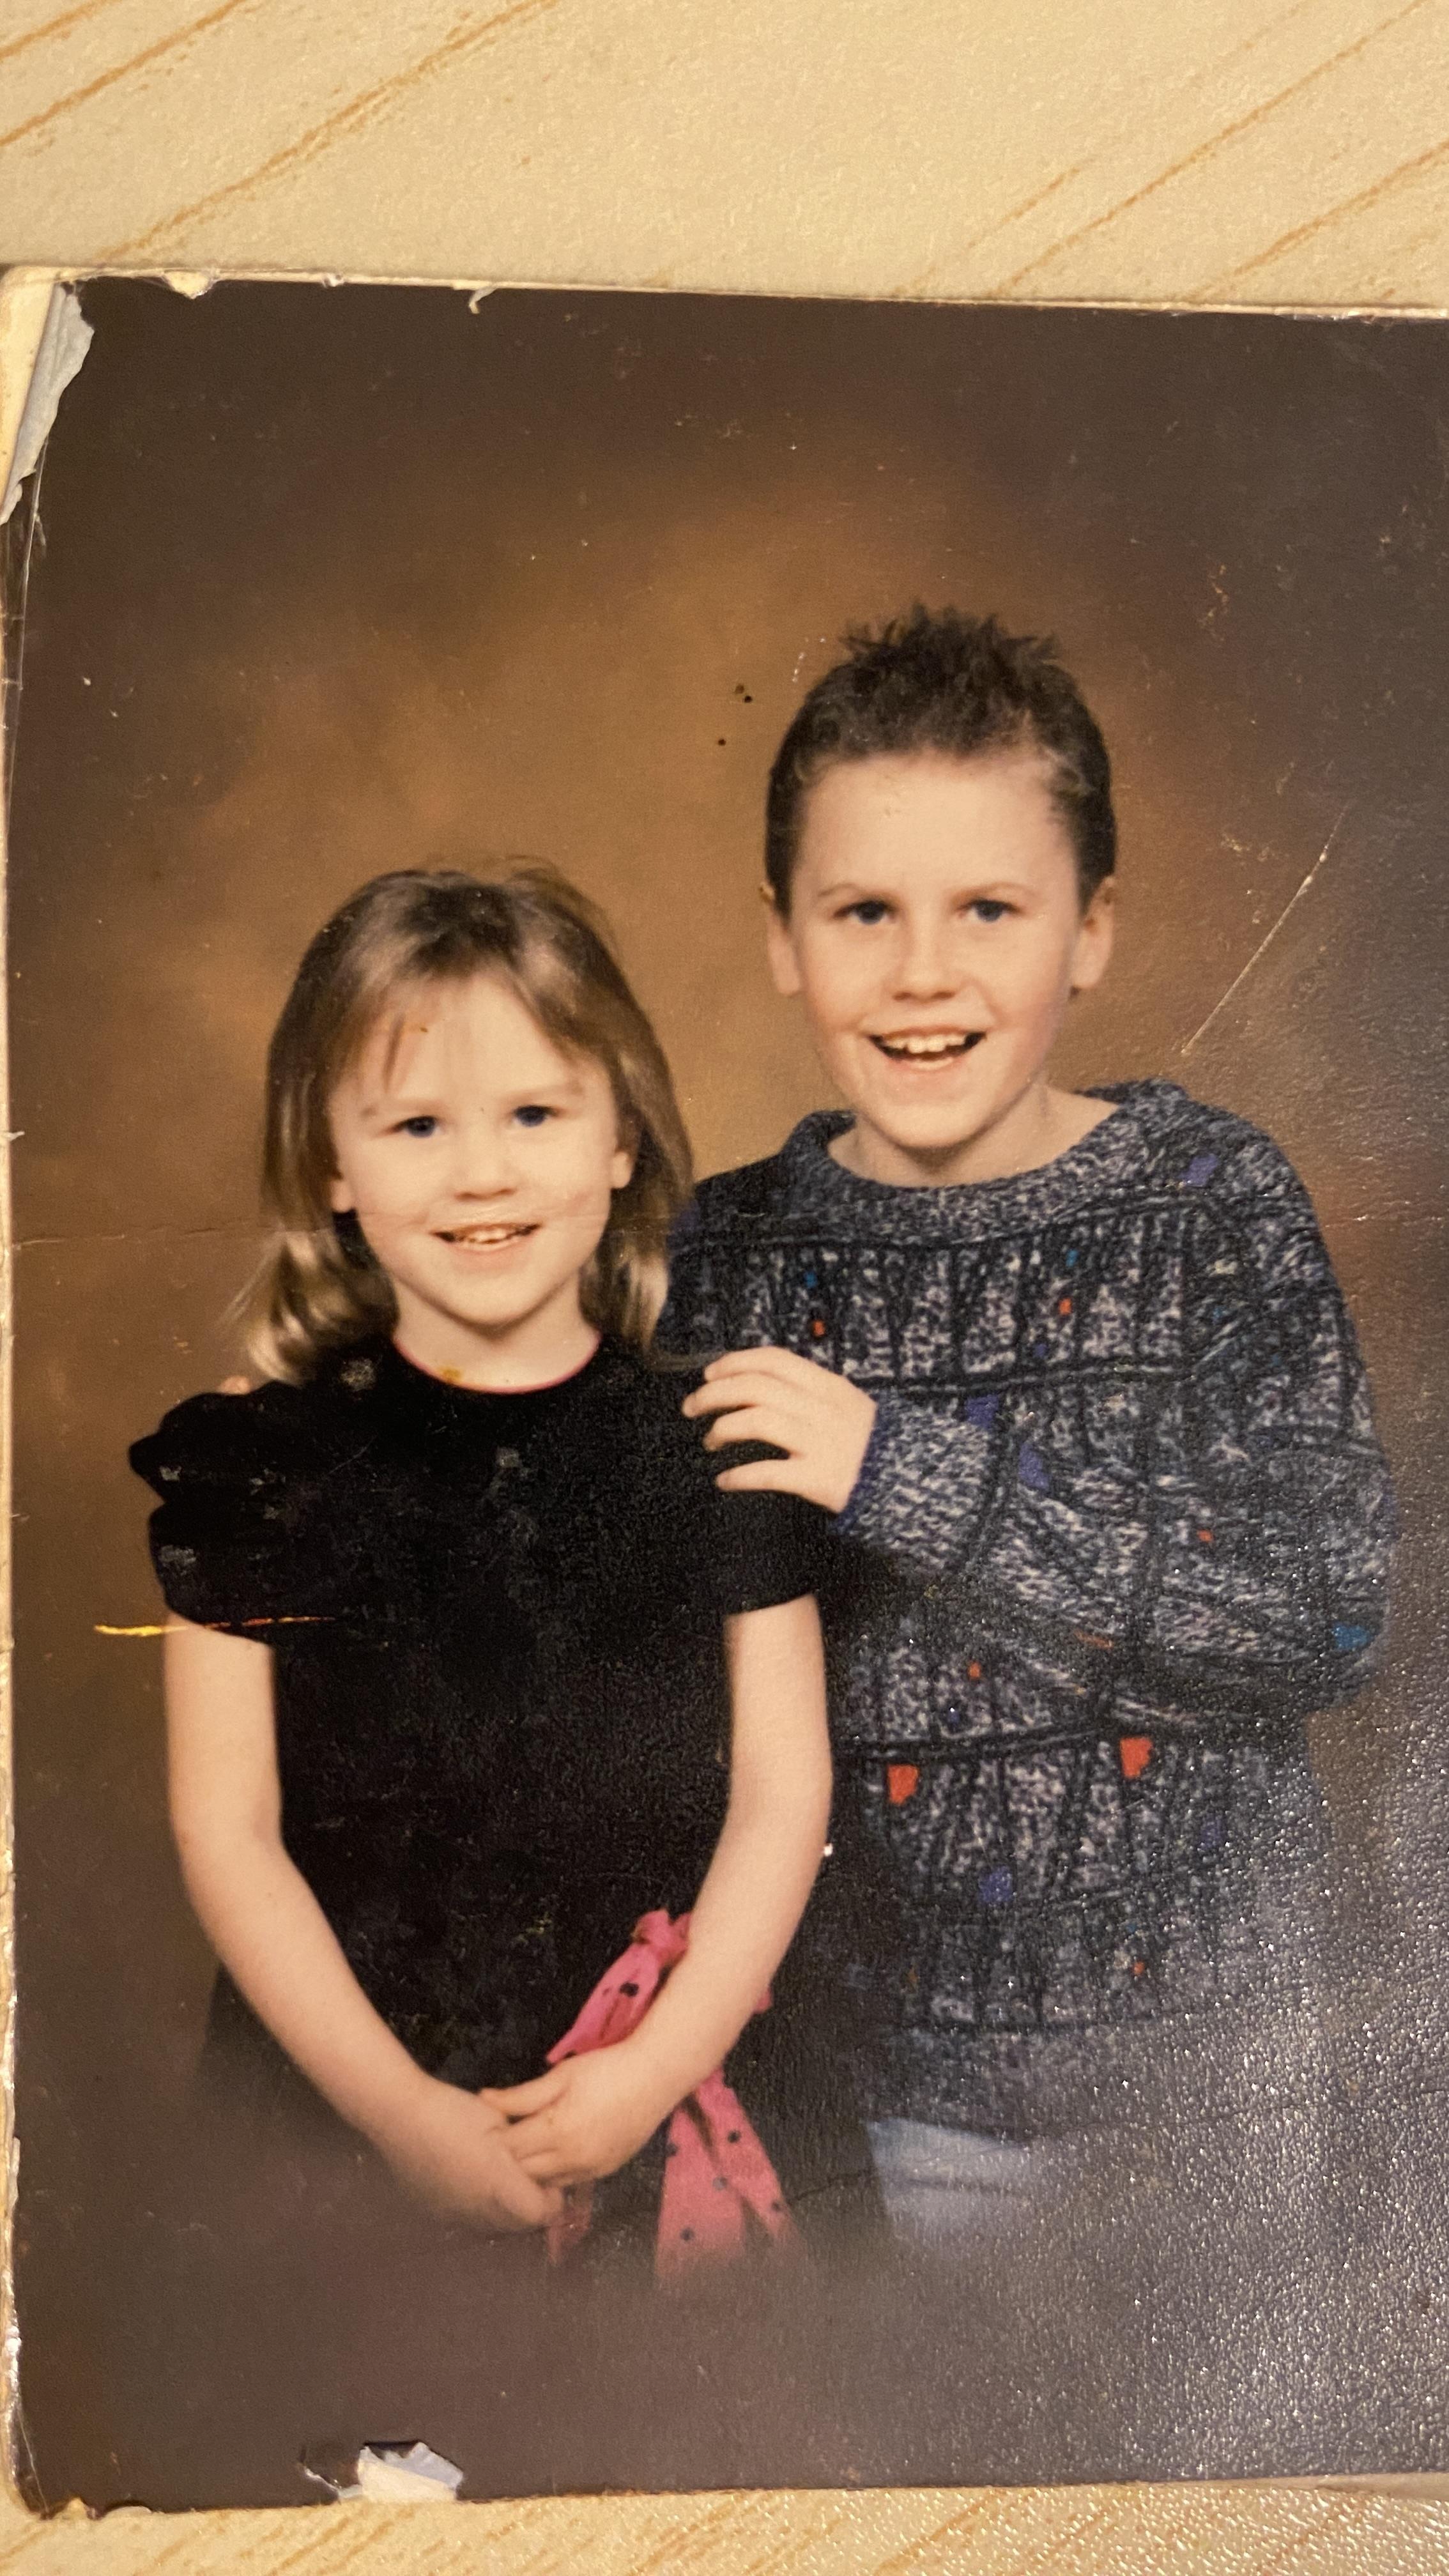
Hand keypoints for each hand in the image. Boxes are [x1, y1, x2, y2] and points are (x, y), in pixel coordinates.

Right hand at [373, 2074, 563, 2231]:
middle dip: (530, 2207)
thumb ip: (522, 2147)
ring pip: (492, 2227)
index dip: (551, 2200)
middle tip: (529, 2180)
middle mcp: (478, 2209)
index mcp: (498, 2184)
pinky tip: (470, 2182)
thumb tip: (534, 2161)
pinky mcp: (435, 2214)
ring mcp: (454, 2215)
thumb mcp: (498, 2121)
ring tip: (500, 2181)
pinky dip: (478, 2209)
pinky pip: (467, 2221)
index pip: (540, 2214)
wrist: (400, 2116)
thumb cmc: (453, 2110)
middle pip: (519, 2226)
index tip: (550, 2181)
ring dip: (505, 2211)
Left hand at [483, 2046, 678, 2189]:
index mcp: (558, 2130)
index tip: (492, 2123)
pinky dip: (555, 2173)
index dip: (497, 2136)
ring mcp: (591, 2169)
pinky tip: (554, 2154)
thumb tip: (484, 2099)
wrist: (656, 2077)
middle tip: (506, 2136)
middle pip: (524, 2171)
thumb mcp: (561, 2075)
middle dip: (510, 2156)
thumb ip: (521, 2095)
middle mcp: (573, 2158)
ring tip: (529, 2145)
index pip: (510, 2148)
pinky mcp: (605, 2172)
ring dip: (531, 2169)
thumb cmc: (606, 2069)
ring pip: (545, 2183)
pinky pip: (569, 2183)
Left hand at [681, 1346, 876, 1513]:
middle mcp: (822, 1409)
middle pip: (755, 1388)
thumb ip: (809, 1391)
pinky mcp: (818, 1478)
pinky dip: (738, 1476)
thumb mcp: (846, 1404)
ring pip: (756, 1422)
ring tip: (709, 1441)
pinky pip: (767, 1472)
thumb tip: (758, 1382)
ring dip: (721, 1429)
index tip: (709, 1373)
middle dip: (714, 1394)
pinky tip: (724, 1480)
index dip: (734, 1362)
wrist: (907, 1481)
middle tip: (691, 1407)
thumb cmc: (869, 1443)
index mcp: (828, 1385)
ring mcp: (820, 1442)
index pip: (773, 1360)